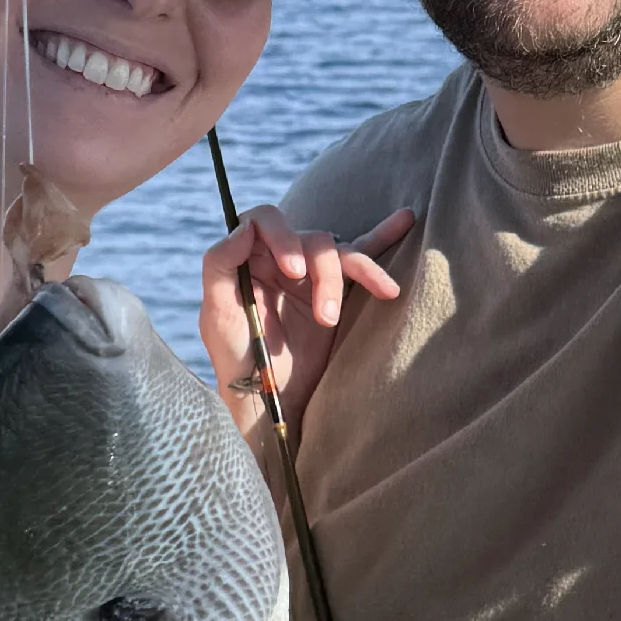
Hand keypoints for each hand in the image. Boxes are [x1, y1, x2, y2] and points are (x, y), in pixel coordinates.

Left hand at [200, 206, 412, 443]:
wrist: (270, 399)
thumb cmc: (236, 359)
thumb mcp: (216, 315)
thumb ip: (219, 265)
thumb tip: (245, 227)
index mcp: (249, 258)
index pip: (266, 221)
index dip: (283, 236)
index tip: (294, 271)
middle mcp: (281, 259)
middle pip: (312, 239)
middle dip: (324, 274)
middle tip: (324, 315)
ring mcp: (311, 275)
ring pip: (341, 252)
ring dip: (359, 274)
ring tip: (362, 305)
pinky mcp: (337, 291)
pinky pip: (362, 257)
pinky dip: (382, 238)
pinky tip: (405, 221)